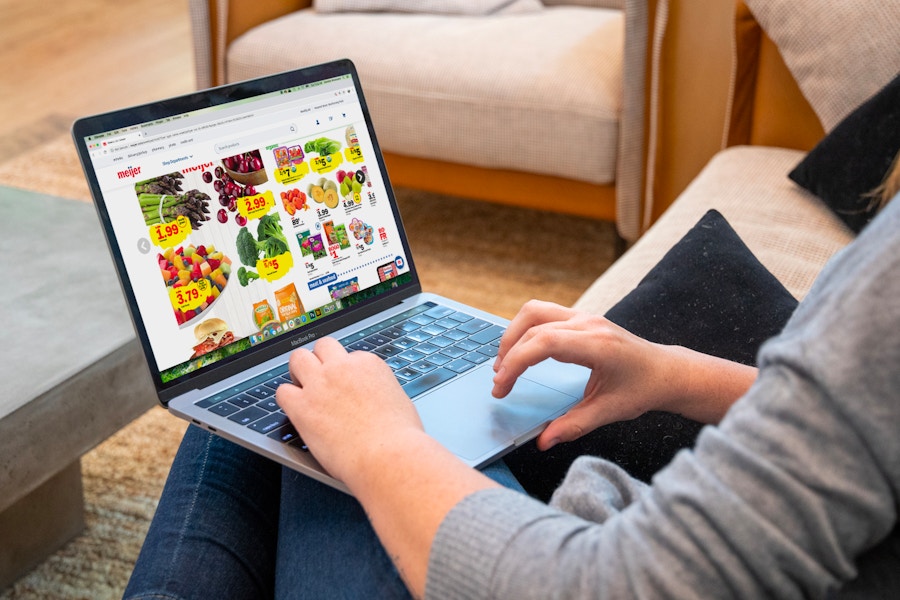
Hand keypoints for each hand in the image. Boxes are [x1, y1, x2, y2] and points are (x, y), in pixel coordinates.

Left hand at [275, 337, 423, 485]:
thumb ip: (380, 392)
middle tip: (320, 379)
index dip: (346, 373)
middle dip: (320, 360)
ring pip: (298, 358)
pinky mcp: (302, 406)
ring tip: (302, 389)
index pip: (350, 356)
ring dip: (298, 372)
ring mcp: (321, 384)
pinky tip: (295, 411)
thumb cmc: (400, 438)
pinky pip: (282, 392)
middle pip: (323, 346)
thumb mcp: (399, 401)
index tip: (346, 388)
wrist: (388, 456)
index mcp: (369, 364)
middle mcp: (343, 367)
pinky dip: (287, 399)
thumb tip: (373, 399)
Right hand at [492, 300, 681, 449]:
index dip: (516, 363)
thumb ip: (573, 426)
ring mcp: (584, 316)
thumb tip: (544, 441)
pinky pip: (544, 313)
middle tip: (500, 384)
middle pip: (533, 326)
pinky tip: (521, 351)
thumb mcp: (609, 412)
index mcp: (597, 344)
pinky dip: (525, 329)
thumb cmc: (643, 389)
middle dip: (509, 355)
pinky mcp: (581, 317)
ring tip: (504, 364)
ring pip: (535, 311)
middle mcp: (589, 323)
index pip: (544, 342)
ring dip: (513, 334)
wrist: (666, 371)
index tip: (502, 386)